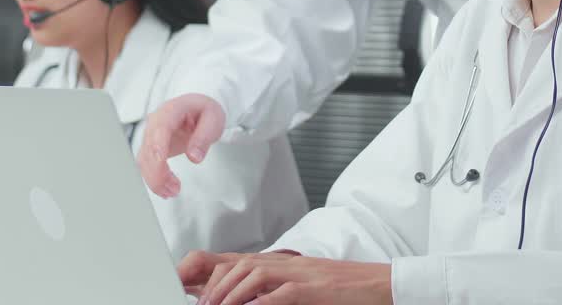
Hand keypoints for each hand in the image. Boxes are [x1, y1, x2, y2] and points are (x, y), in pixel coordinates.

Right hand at [138, 94, 225, 197]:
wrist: (198, 109)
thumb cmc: (204, 111)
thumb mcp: (213, 120)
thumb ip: (204, 137)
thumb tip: (195, 157)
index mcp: (172, 110)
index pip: (160, 128)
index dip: (158, 146)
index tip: (161, 163)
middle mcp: (156, 122)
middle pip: (149, 148)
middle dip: (157, 172)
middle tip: (174, 188)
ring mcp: (151, 135)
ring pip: (144, 160)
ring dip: (155, 179)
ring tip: (173, 191)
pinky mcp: (151, 148)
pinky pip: (147, 165)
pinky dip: (154, 179)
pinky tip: (165, 190)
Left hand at [180, 250, 391, 304]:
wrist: (378, 284)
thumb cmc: (340, 290)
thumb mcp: (299, 287)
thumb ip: (269, 291)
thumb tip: (242, 299)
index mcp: (279, 263)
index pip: (233, 260)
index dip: (203, 272)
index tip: (183, 287)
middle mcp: (285, 263)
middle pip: (237, 265)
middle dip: (212, 287)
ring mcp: (299, 273)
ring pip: (253, 275)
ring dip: (230, 296)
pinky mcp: (314, 287)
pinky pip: (281, 293)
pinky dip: (261, 303)